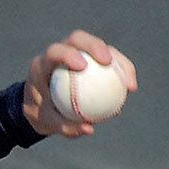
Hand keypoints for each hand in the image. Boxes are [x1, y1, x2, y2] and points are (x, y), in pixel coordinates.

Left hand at [23, 30, 137, 137]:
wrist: (38, 109)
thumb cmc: (40, 115)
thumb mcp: (47, 124)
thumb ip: (65, 126)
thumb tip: (89, 129)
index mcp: (42, 64)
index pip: (55, 51)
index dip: (68, 54)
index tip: (82, 67)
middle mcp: (59, 53)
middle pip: (78, 39)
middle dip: (95, 45)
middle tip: (108, 63)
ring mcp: (75, 53)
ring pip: (99, 47)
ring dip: (117, 60)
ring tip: (129, 82)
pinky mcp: (89, 59)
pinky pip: (108, 62)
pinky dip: (120, 71)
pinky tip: (130, 88)